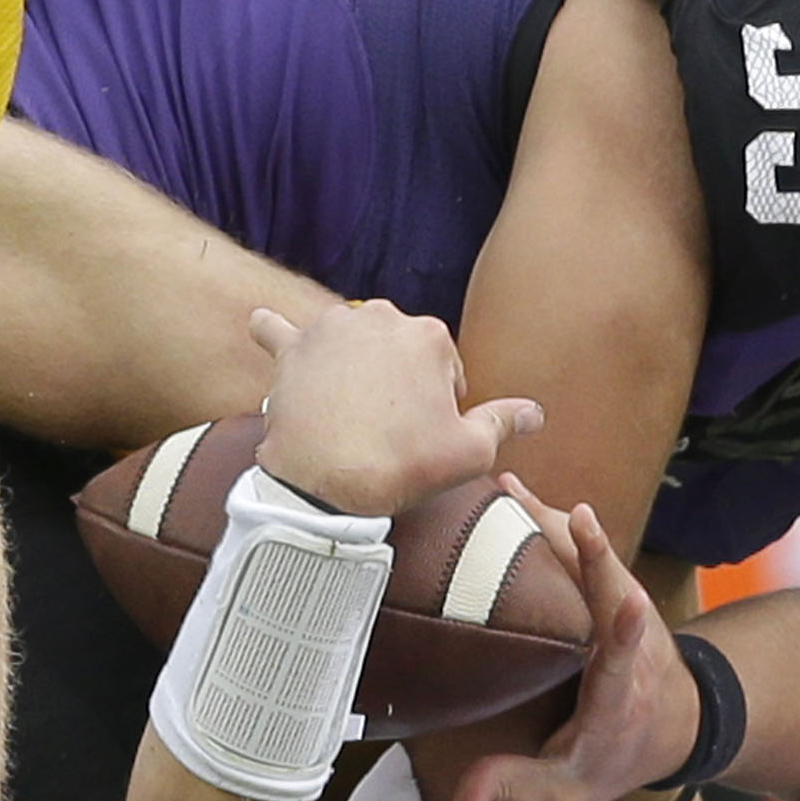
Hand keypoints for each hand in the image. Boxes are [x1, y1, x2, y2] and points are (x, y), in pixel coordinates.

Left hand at [247, 301, 539, 519]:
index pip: (444, 366)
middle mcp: (381, 318)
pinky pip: (277, 331)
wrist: (325, 482)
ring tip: (344, 402)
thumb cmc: (401, 465)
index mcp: (429, 337)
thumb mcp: (471, 452)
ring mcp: (331, 329)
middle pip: (397, 348)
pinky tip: (265, 327)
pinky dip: (275, 332)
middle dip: (397, 380)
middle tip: (388, 427)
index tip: (424, 433)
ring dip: (348, 360)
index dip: (438, 404)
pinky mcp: (291, 350)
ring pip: (348, 340)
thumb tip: (535, 412)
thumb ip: (504, 422)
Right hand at [448, 480, 695, 800]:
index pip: (627, 663)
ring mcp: (625, 607)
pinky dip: (550, 520)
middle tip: (543, 511)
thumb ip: (513, 789)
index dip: (628, 634)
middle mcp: (630, 641)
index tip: (632, 606)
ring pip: (595, 556)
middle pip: (613, 589)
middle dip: (587, 550)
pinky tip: (510, 494)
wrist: (679, 721)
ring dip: (552, 520)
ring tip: (506, 486)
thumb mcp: (567, 790)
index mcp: (619, 695)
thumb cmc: (618, 756)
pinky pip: (582, 548)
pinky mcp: (613, 587)